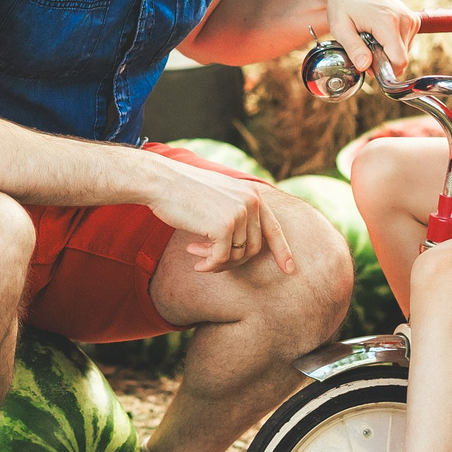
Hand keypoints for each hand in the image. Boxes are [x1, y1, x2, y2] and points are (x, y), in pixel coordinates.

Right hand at [149, 154, 297, 274]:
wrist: (162, 181)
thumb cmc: (184, 191)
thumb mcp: (219, 197)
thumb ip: (236, 213)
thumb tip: (244, 246)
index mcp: (253, 194)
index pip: (274, 228)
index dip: (282, 251)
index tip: (289, 270)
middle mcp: (252, 202)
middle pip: (253, 248)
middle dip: (232, 260)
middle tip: (208, 259)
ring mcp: (240, 213)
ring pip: (238, 255)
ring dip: (217, 261)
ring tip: (196, 252)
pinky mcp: (224, 226)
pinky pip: (222, 258)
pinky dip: (210, 265)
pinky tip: (196, 263)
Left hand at [317, 0, 418, 78]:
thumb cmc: (342, 7)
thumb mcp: (340, 29)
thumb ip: (353, 49)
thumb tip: (365, 66)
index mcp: (388, 22)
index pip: (399, 61)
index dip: (385, 71)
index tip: (369, 67)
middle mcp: (404, 19)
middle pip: (401, 58)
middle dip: (383, 61)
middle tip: (365, 47)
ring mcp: (410, 18)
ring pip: (404, 52)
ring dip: (387, 52)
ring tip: (371, 37)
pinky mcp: (412, 19)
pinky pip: (406, 43)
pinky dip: (392, 44)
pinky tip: (379, 33)